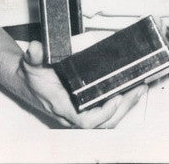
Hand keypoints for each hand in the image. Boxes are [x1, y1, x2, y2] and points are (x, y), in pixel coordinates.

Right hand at [13, 41, 147, 127]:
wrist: (29, 82)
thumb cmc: (32, 77)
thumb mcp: (32, 64)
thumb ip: (34, 56)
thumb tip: (36, 48)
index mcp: (62, 106)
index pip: (86, 120)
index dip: (103, 113)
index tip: (116, 98)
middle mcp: (74, 113)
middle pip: (104, 121)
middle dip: (124, 107)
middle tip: (138, 88)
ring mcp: (81, 111)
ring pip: (108, 118)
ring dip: (126, 105)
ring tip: (140, 87)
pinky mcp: (87, 106)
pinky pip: (107, 111)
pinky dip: (121, 102)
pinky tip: (132, 89)